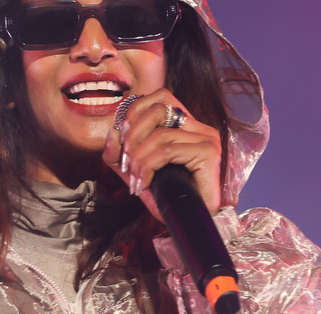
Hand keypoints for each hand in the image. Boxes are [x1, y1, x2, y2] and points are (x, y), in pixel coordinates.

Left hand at [102, 88, 222, 221]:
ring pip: (159, 134)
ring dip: (138, 158)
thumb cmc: (168, 197)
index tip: (122, 141)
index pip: (160, 97)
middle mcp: (200, 127)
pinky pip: (166, 151)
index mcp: (188, 125)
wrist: (189, 223)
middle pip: (158, 108)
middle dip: (132, 135)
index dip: (135, 112)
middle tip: (125, 163)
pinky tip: (144, 184)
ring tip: (135, 179)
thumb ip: (120, 151)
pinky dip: (148, 167)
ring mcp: (207, 139)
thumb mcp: (136, 169)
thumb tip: (113, 132)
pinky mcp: (208, 153)